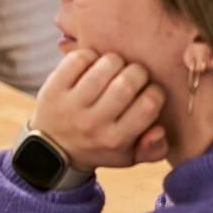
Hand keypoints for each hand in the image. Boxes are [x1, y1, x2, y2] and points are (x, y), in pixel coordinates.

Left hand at [32, 49, 168, 170]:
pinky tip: (93, 64)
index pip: (148, 106)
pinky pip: (77, 60)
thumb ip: (153, 149)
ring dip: (115, 61)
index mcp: (115, 139)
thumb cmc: (99, 147)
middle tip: (134, 74)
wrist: (52, 149)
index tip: (150, 89)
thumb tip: (160, 130)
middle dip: (137, 72)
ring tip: (115, 67)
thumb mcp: (128, 157)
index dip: (155, 91)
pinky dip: (89, 55)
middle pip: (127, 84)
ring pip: (103, 68)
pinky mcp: (53, 88)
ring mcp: (70, 105)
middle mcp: (93, 123)